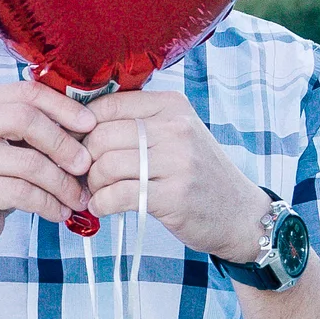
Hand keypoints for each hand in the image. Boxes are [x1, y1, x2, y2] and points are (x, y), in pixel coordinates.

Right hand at [0, 81, 97, 263]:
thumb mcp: (13, 146)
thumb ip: (41, 129)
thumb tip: (90, 125)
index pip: (28, 92)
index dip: (64, 107)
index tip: (90, 126)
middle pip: (26, 120)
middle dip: (64, 144)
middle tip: (85, 166)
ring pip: (28, 162)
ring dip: (62, 183)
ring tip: (77, 198)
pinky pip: (20, 193)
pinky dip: (48, 204)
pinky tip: (59, 212)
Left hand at [83, 88, 271, 260]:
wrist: (241, 214)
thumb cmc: (198, 173)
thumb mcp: (176, 134)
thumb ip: (137, 123)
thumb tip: (78, 123)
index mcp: (171, 105)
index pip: (106, 105)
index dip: (81, 129)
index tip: (78, 148)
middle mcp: (175, 127)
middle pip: (100, 136)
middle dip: (83, 160)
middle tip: (86, 177)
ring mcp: (177, 161)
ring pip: (105, 165)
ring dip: (92, 185)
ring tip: (97, 193)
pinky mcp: (174, 196)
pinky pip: (117, 195)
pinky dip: (100, 204)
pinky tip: (101, 208)